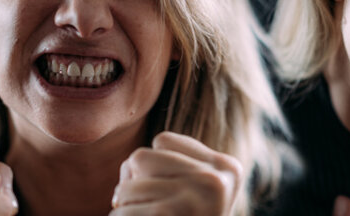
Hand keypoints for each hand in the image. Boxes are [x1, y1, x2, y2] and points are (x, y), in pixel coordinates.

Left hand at [110, 132, 243, 215]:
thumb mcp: (196, 190)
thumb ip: (179, 164)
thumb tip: (133, 156)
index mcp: (228, 168)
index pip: (163, 141)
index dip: (154, 169)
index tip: (172, 196)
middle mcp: (216, 181)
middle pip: (140, 158)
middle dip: (134, 184)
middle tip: (154, 211)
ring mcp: (195, 199)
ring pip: (126, 184)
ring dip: (127, 207)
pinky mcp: (167, 215)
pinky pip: (122, 207)